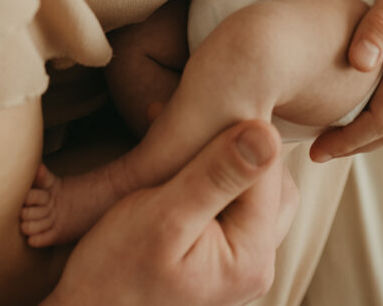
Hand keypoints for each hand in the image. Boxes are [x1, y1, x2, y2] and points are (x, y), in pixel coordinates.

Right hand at [45, 119, 295, 305]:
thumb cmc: (113, 274)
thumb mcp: (163, 218)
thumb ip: (217, 176)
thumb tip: (269, 133)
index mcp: (253, 255)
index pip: (266, 168)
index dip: (233, 130)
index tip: (193, 108)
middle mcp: (256, 263)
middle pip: (264, 178)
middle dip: (225, 143)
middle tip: (181, 119)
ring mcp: (239, 263)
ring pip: (247, 189)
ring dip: (215, 158)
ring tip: (174, 136)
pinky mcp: (220, 258)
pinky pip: (228, 205)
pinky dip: (206, 178)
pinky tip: (173, 164)